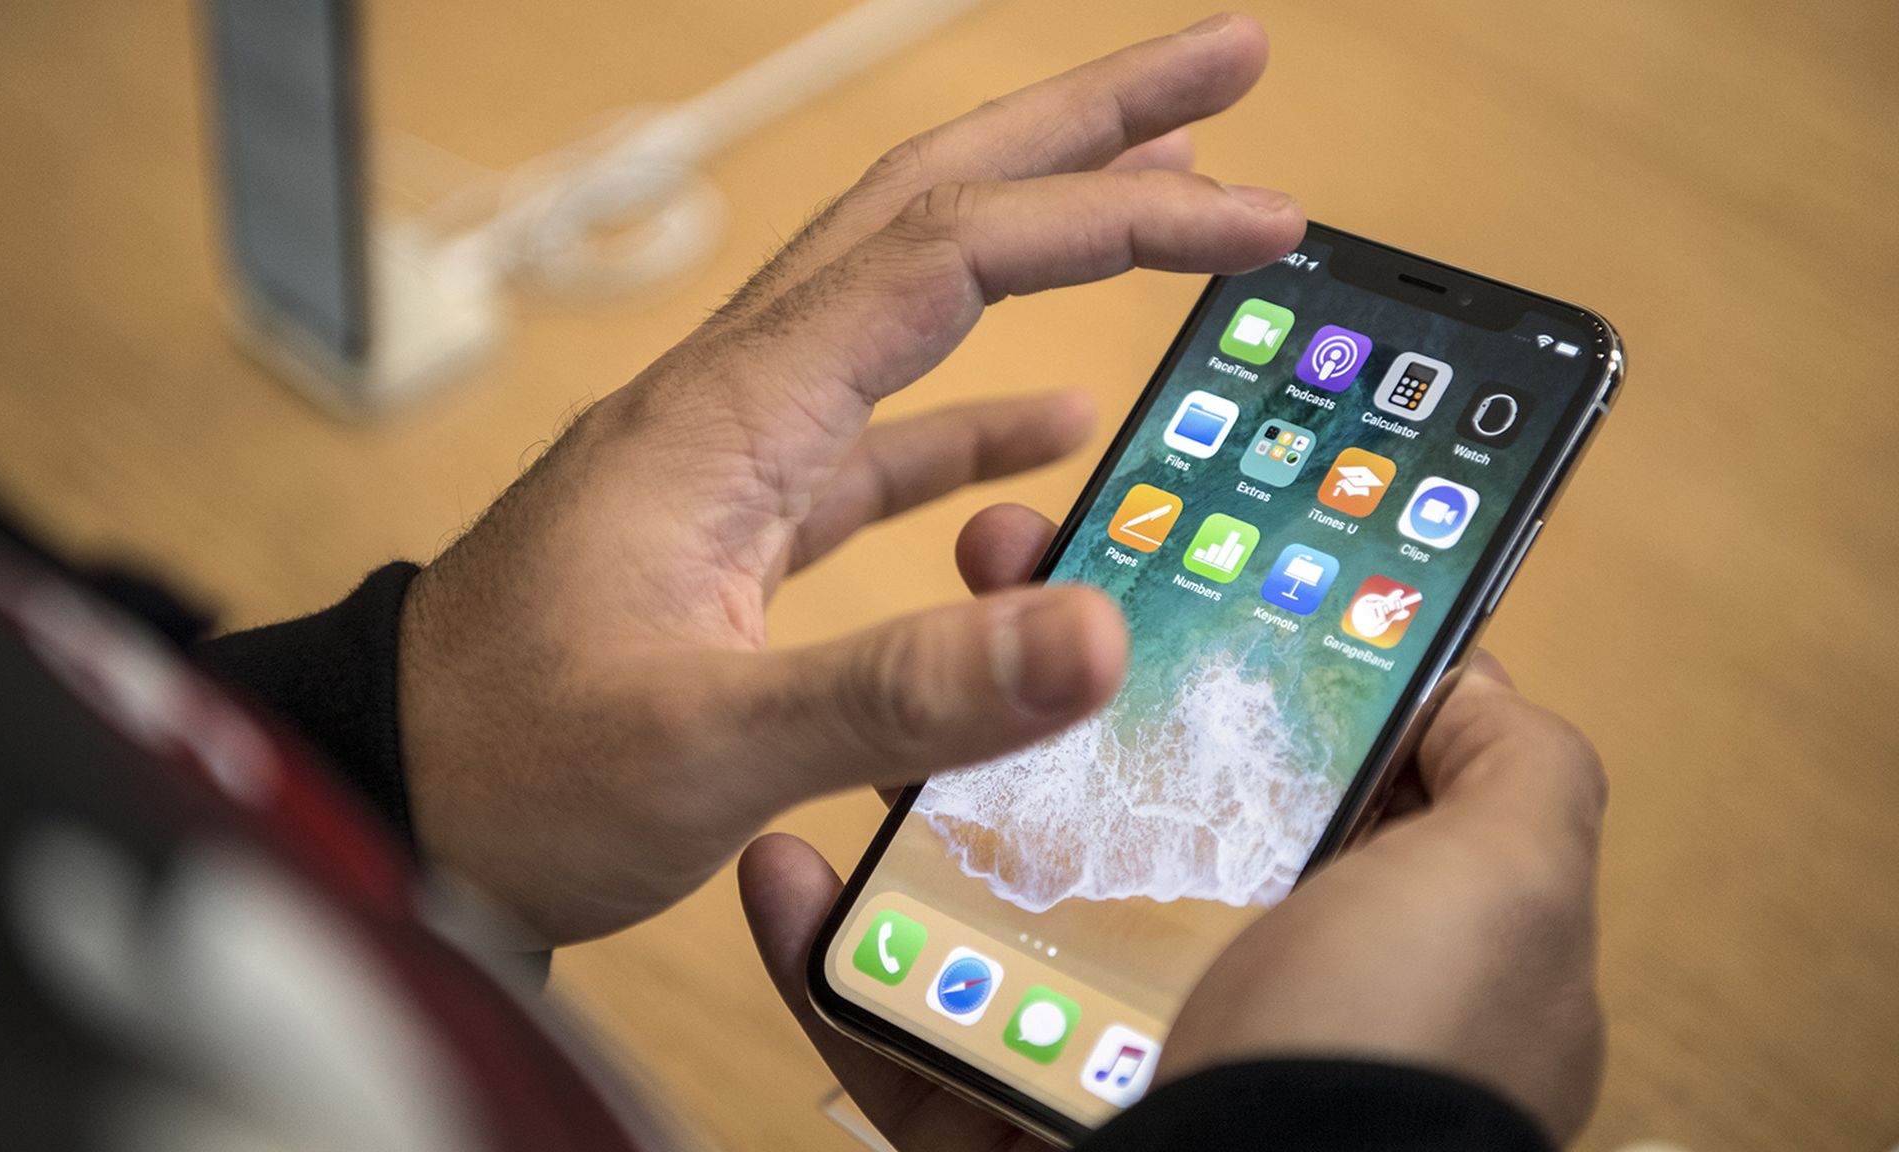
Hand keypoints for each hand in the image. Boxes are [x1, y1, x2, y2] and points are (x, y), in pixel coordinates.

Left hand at [396, 14, 1302, 943]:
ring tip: (1165, 207)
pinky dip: (978, 416)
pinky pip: (884, 436)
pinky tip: (1049, 431)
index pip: (954, 251)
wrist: (388, 801)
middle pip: (934, 208)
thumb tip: (1093, 636)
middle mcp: (741, 399)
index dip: (1113, 212)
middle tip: (1223, 65)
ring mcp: (741, 459)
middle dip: (1086, 130)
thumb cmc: (506, 764)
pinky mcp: (742, 532)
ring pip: (917, 306)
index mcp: (735, 410)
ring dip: (1046, 245)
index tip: (1252, 209)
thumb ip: (899, 690)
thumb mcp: (701, 740)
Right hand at [743, 508, 1604, 1151]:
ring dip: (917, 789)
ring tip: (880, 692)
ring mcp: (1102, 1060)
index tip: (1132, 545)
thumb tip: (1460, 672)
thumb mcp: (1510, 887)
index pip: (1265, 751)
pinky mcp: (994, 1130)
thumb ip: (1512, 767)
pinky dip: (826, 951)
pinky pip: (893, 1027)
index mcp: (1349, 929)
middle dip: (1043, 679)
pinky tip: (787, 867)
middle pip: (1111, 802)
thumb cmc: (1393, 1064)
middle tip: (990, 568)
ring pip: (986, 901)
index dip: (1203, 640)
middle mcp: (1227, 992)